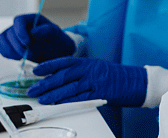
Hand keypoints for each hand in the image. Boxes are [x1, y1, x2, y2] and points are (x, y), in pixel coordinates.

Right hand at [0, 14, 75, 62]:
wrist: (57, 52)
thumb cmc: (58, 41)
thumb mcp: (57, 35)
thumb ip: (47, 30)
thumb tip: (33, 31)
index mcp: (32, 19)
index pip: (19, 20)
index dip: (20, 32)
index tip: (27, 43)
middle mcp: (21, 26)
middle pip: (9, 32)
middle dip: (17, 45)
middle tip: (28, 54)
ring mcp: (14, 35)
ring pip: (2, 39)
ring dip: (10, 50)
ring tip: (22, 56)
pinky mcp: (11, 45)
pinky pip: (1, 47)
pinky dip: (6, 54)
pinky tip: (17, 57)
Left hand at [28, 56, 146, 106]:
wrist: (134, 81)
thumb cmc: (114, 75)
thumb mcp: (95, 67)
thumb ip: (78, 71)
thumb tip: (58, 78)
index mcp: (86, 62)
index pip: (63, 62)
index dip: (48, 66)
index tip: (35, 71)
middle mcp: (88, 70)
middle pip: (62, 76)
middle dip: (45, 83)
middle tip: (33, 89)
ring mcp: (94, 82)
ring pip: (69, 88)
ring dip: (53, 94)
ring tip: (41, 99)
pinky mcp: (99, 93)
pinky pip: (80, 98)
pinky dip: (68, 101)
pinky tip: (58, 104)